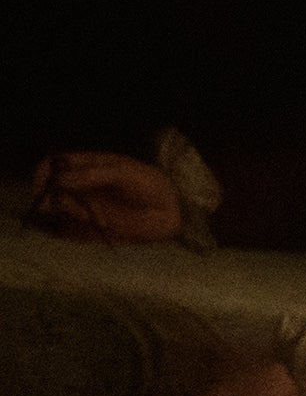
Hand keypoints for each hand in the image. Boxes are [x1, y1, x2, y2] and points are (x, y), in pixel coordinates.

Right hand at [26, 148, 184, 244]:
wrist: (172, 212)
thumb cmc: (151, 185)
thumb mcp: (124, 174)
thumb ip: (93, 174)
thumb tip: (61, 179)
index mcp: (85, 165)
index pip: (52, 165)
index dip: (43, 174)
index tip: (45, 186)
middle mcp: (79, 186)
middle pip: (51, 190)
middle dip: (57, 200)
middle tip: (74, 208)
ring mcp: (84, 206)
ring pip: (61, 211)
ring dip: (76, 216)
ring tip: (105, 220)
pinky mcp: (91, 226)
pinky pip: (74, 230)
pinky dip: (83, 231)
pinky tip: (109, 228)